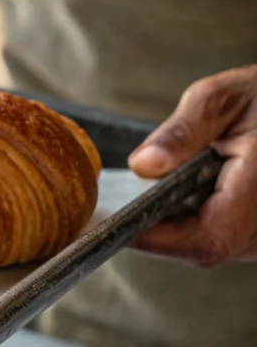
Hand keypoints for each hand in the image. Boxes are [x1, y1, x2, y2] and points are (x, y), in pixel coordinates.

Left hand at [128, 65, 256, 265]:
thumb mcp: (220, 99)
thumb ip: (181, 132)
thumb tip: (144, 165)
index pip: (210, 238)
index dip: (160, 240)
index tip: (119, 225)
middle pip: (209, 247)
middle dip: (162, 232)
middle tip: (123, 208)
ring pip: (218, 246)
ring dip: (180, 228)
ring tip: (152, 198)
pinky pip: (229, 237)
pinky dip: (199, 222)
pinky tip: (181, 198)